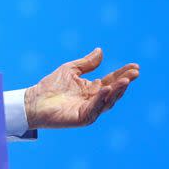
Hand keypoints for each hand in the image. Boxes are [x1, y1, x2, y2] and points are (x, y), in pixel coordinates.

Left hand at [24, 48, 138, 129]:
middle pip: (113, 91)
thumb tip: (101, 50)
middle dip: (124, 82)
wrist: (33, 101)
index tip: (135, 66)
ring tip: (125, 81)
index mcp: (92, 89)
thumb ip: (86, 63)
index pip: (111, 80)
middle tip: (135, 73)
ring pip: (108, 101)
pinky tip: (106, 89)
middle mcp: (93, 100)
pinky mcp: (82, 118)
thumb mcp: (70, 70)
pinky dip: (101, 99)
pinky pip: (95, 108)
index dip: (123, 73)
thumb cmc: (50, 86)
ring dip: (117, 91)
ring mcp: (89, 110)